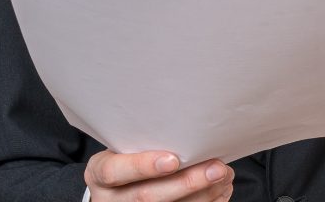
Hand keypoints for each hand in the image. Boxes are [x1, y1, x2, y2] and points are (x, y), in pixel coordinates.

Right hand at [85, 150, 233, 201]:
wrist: (115, 190)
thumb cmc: (124, 159)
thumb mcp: (120, 148)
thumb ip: (141, 143)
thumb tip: (186, 129)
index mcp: (99, 176)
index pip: (115, 172)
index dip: (143, 166)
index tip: (173, 159)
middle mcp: (111, 200)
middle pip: (149, 197)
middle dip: (187, 183)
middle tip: (217, 168)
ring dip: (204, 195)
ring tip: (225, 176)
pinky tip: (221, 190)